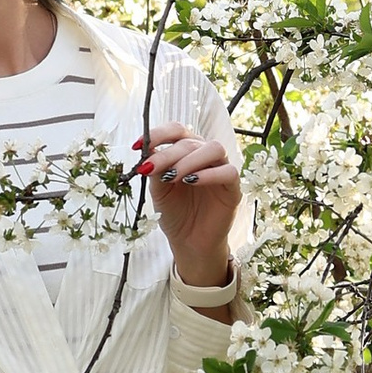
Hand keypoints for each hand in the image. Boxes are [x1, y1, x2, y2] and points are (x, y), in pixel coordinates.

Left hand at [135, 121, 240, 290]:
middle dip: (167, 154)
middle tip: (151, 168)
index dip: (158, 133)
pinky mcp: (233, 188)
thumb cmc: (175, 213)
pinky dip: (209, 174)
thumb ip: (156, 169)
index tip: (137, 146)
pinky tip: (191, 181)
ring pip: (214, 148)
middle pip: (190, 141)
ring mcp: (221, 170)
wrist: (188, 242)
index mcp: (187, 151)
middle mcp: (205, 156)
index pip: (177, 130)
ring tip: (172, 176)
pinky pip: (228, 172)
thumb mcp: (159, 190)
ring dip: (189, 160)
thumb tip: (147, 150)